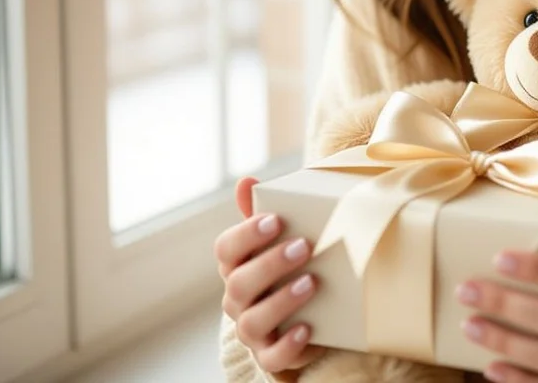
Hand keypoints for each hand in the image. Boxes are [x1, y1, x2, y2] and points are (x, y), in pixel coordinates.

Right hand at [215, 177, 324, 374]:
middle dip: (270, 263)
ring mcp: (251, 328)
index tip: (275, 220)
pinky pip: (272, 356)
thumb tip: (247, 180)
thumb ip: (261, 213)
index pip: (226, 249)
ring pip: (252, 321)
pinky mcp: (270, 354)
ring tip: (311, 283)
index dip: (246, 234)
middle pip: (239, 282)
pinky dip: (288, 345)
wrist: (304, 314)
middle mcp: (237, 297)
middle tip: (304, 247)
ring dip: (281, 301)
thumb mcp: (278, 240)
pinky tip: (307, 328)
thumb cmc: (287, 267)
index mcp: (236, 265)